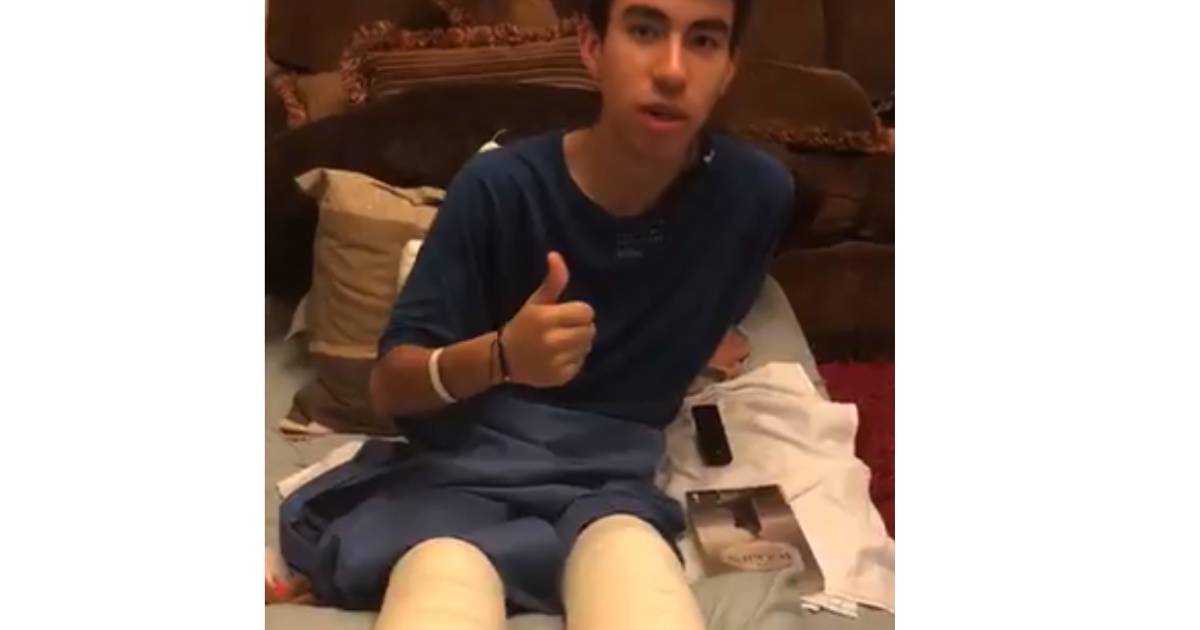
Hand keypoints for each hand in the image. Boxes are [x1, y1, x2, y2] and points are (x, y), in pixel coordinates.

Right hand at [501, 252, 595, 386]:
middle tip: (564, 329)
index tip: (566, 315)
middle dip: (580, 327)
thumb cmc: (522, 326)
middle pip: (590, 330)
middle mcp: (553, 341)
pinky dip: (573, 360)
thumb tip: (556, 255)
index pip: (586, 312)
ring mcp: (557, 362)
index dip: (578, 312)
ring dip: (578, 344)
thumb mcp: (536, 301)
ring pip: (587, 347)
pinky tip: (558, 358)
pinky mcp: (560, 377)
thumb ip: (552, 281)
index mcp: (546, 319)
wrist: (503, 359)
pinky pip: (580, 363)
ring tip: (561, 343)